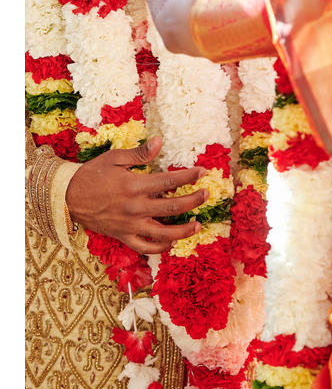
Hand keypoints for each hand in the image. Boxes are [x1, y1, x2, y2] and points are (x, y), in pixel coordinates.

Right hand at [65, 136, 205, 254]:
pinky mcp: (123, 236)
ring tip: (198, 225)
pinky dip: (160, 247)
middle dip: (193, 200)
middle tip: (206, 194)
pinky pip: (145, 247)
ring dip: (184, 230)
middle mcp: (135, 207)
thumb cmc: (92, 174)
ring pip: (163, 232)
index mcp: (135, 185)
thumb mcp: (114, 158)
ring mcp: (130, 225)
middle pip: (173, 207)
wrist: (68, 196)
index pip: (170, 181)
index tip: (202, 172)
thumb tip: (159, 141)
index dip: (189, 176)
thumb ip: (139, 153)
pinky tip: (171, 242)